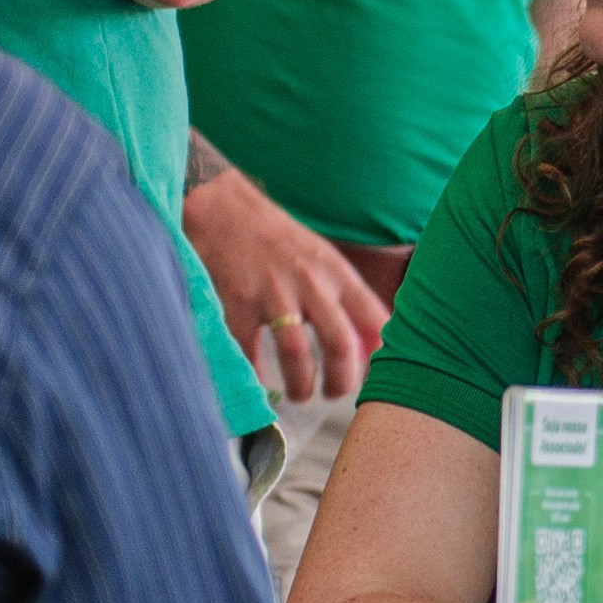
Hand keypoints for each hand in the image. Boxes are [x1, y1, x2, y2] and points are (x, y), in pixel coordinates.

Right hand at [183, 163, 389, 405]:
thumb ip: (343, 295)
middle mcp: (310, 282)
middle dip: (341, 380)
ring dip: (301, 384)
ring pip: (296, 353)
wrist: (223, 209)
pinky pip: (250, 351)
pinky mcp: (239, 302)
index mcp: (336, 272)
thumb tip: (371, 342)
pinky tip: (260, 383)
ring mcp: (273, 292)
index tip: (373, 375)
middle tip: (336, 394)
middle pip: (339, 343)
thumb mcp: (320, 257)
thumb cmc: (276, 238)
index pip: (373, 318)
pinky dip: (256, 374)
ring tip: (301, 394)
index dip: (379, 355)